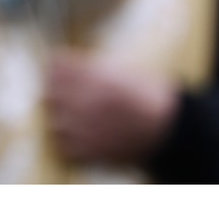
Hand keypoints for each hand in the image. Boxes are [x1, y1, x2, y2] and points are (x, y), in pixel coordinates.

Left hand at [44, 52, 177, 165]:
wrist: (168, 130)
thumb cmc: (149, 97)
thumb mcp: (119, 71)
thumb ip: (91, 69)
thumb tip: (67, 67)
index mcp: (93, 77)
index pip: (55, 66)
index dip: (57, 68)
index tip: (58, 70)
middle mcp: (84, 100)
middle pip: (50, 93)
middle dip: (58, 93)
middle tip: (69, 96)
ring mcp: (84, 127)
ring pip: (55, 121)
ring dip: (63, 119)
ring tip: (76, 119)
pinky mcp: (88, 152)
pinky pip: (64, 147)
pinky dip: (70, 144)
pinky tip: (82, 138)